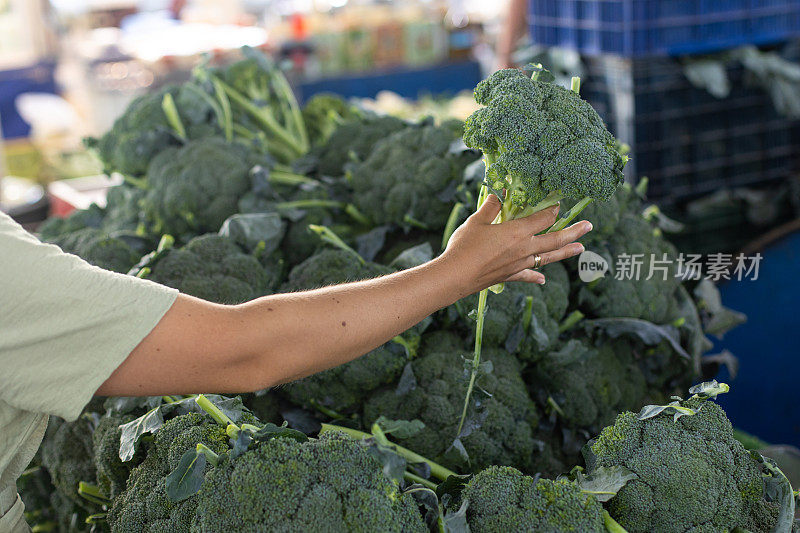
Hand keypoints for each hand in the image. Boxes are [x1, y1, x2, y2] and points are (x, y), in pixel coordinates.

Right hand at [441, 194, 591, 293]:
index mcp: (518, 232)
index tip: (559, 204)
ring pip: (548, 257)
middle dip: (574, 232)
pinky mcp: (510, 276)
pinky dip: (536, 277)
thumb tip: (499, 193)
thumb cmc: (465, 246)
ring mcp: (519, 264)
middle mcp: (524, 248)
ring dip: (566, 252)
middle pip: (555, 239)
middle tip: (589, 226)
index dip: (553, 210)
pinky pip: (528, 275)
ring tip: (580, 249)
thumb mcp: (477, 221)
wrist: (456, 276)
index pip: (544, 219)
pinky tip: (543, 280)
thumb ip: (491, 206)